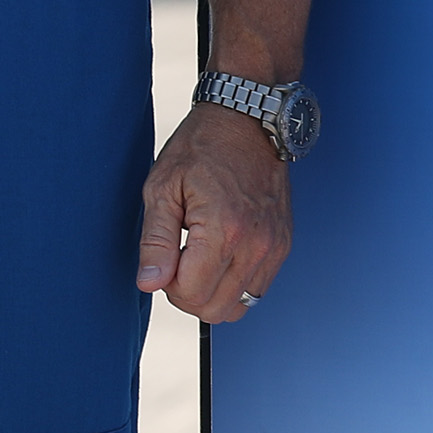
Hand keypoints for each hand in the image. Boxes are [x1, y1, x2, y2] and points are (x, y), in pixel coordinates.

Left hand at [136, 102, 291, 323]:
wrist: (246, 121)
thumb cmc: (201, 147)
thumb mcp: (162, 186)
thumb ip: (155, 241)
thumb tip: (149, 283)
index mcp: (224, 231)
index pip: (191, 295)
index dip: (167, 283)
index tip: (164, 255)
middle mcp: (257, 247)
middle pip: (216, 310)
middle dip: (187, 294)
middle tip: (176, 257)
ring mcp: (274, 249)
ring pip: (238, 307)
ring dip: (211, 292)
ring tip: (197, 253)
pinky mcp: (283, 247)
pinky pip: (256, 290)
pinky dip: (232, 283)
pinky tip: (218, 252)